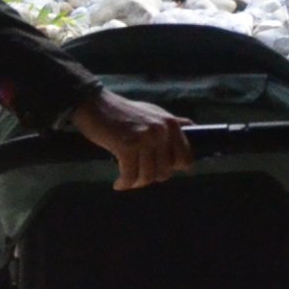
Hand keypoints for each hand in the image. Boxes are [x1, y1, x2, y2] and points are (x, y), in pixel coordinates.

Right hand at [72, 90, 191, 188]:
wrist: (96, 105)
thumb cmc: (124, 111)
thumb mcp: (153, 113)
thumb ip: (172, 123)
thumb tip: (193, 126)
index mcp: (171, 124)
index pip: (186, 158)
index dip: (172, 168)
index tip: (158, 169)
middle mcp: (162, 130)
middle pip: (165, 172)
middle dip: (150, 177)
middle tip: (137, 175)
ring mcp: (145, 138)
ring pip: (148, 176)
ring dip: (136, 183)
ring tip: (127, 180)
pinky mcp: (127, 146)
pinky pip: (130, 176)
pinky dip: (124, 183)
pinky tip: (118, 183)